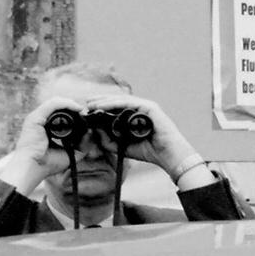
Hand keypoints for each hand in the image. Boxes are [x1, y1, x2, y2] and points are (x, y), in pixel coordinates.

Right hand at [0, 96, 86, 193]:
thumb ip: (81, 144)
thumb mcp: (69, 153)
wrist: (33, 168)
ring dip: (70, 103)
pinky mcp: (35, 117)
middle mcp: (40, 121)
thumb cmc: (47, 164)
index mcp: (45, 128)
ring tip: (81, 109)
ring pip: (55, 102)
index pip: (58, 113)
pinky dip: (66, 103)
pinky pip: (52, 104)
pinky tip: (76, 108)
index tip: (85, 118)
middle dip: (72, 106)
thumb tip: (90, 132)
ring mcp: (36, 118)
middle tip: (84, 112)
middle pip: (57, 106)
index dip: (72, 112)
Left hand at [82, 94, 213, 187]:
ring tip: (91, 104)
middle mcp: (141, 109)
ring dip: (104, 100)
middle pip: (117, 101)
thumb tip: (94, 130)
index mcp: (136, 117)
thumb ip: (109, 140)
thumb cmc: (150, 152)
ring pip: (121, 100)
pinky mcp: (150, 107)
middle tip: (85, 104)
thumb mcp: (123, 146)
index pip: (116, 108)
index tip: (87, 111)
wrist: (169, 156)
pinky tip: (102, 106)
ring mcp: (146, 107)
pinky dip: (114, 103)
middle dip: (100, 101)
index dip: (101, 108)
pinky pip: (128, 103)